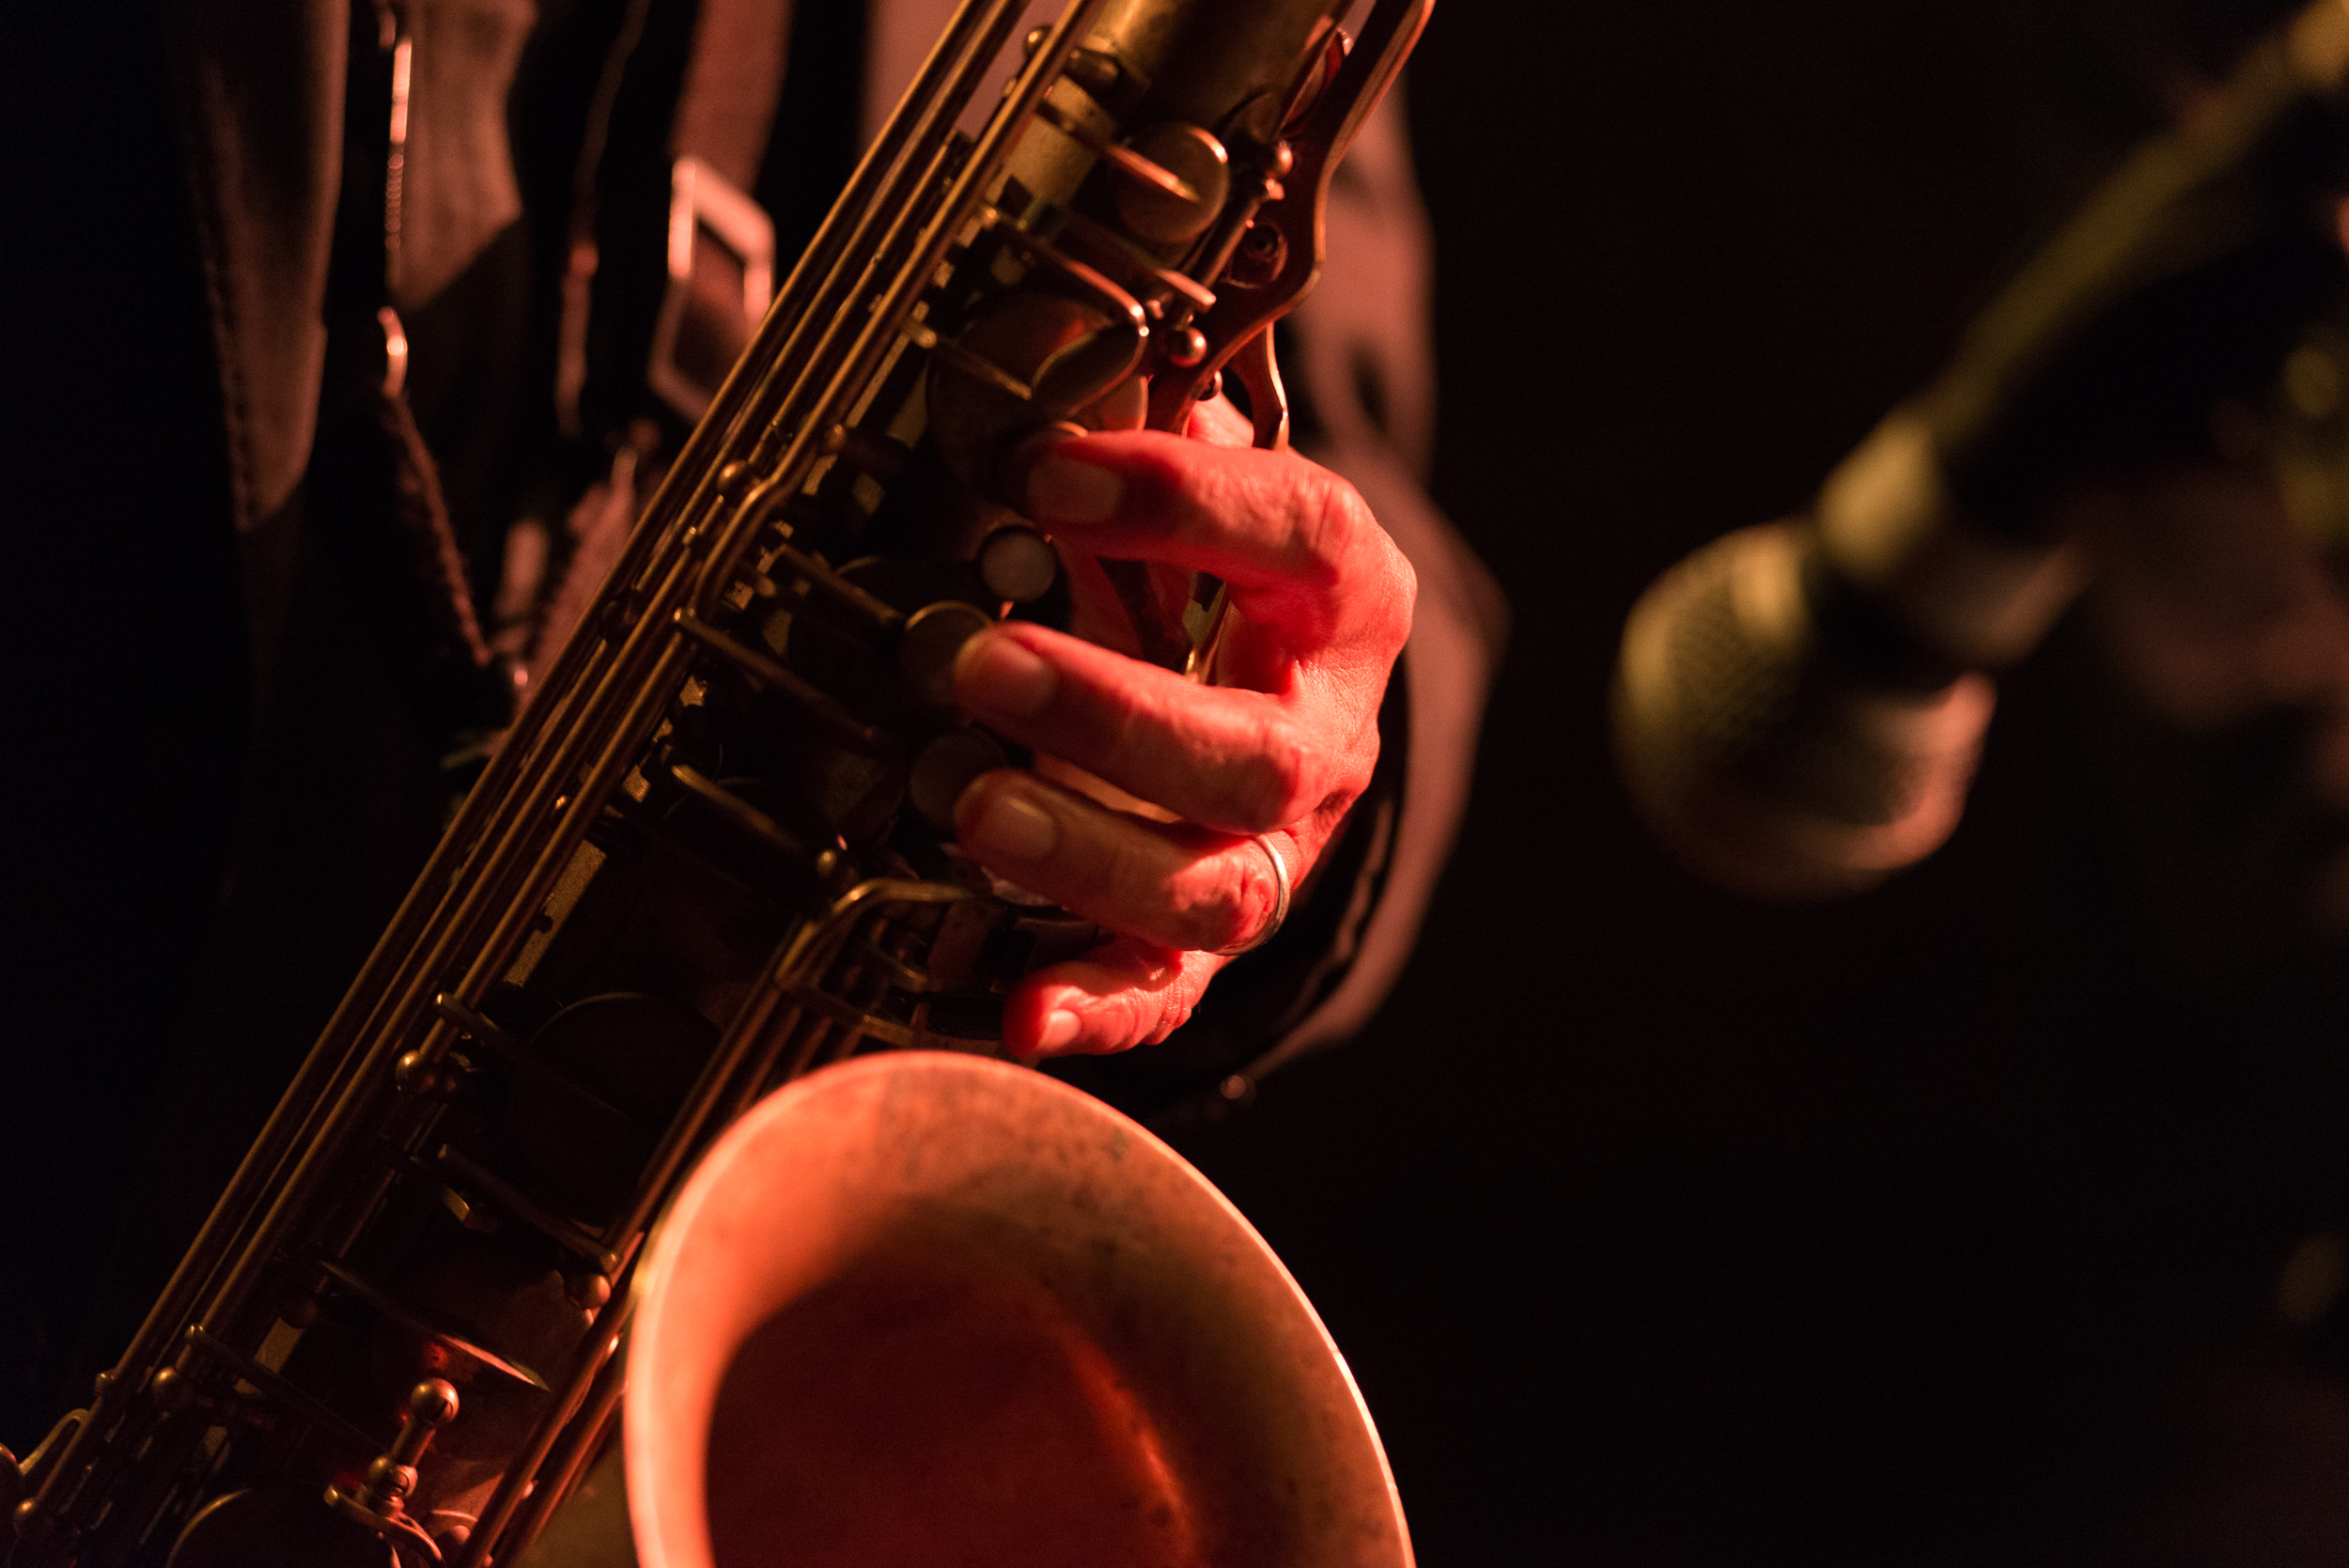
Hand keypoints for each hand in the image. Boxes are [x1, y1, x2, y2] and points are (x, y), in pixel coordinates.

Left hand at [949, 400, 1414, 1056]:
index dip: (1180, 505)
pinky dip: (1093, 1011)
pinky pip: (1164, 996)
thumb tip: (1022, 369)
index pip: (1298, 538)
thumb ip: (1137, 425)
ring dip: (1090, 853)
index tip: (1041, 468)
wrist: (1274, 699)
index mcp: (1343, 600)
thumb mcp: (1200, 481)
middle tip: (981, 660)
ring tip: (972, 801)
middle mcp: (1324, 741)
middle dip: (1114, 716)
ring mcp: (1270, 855)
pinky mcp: (1203, 945)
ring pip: (1215, 888)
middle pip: (1255, 758)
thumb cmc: (1215, 577)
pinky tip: (1019, 1011)